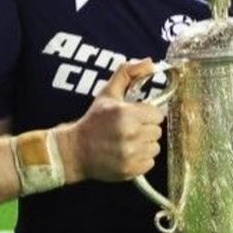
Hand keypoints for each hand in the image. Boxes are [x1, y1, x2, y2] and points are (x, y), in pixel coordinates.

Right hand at [58, 60, 164, 182]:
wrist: (75, 151)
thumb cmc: (93, 121)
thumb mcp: (108, 93)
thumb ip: (128, 73)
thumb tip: (151, 62)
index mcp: (126, 114)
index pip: (157, 114)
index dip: (147, 114)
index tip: (135, 116)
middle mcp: (130, 135)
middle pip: (157, 131)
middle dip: (146, 128)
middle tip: (130, 129)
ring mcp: (130, 155)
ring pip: (155, 147)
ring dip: (145, 144)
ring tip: (128, 141)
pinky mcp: (130, 170)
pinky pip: (150, 162)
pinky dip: (141, 159)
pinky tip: (127, 153)